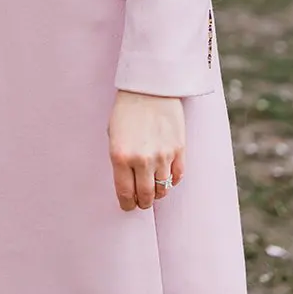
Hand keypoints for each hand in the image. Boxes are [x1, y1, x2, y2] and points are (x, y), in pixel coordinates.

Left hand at [108, 90, 184, 211]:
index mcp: (120, 156)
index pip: (125, 193)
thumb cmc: (127, 109)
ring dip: (157, 194)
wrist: (150, 87)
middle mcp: (141, 160)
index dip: (127, 204)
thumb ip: (120, 159)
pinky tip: (166, 177)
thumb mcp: (113, 134)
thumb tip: (127, 182)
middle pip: (145, 196)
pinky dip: (171, 181)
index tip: (127, 206)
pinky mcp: (179, 150)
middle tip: (141, 202)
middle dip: (143, 203)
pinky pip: (177, 177)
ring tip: (153, 191)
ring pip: (162, 189)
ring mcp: (162, 156)